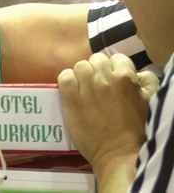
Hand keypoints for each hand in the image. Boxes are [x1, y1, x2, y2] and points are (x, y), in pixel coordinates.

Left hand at [58, 53, 147, 171]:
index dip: (116, 68)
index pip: (117, 58)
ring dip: (83, 75)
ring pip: (80, 66)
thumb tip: (136, 73)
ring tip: (86, 88)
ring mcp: (85, 87)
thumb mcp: (148, 102)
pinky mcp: (70, 97)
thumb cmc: (137, 131)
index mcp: (125, 78)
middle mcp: (104, 78)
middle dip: (99, 70)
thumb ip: (144, 83)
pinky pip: (64, 76)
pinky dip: (68, 81)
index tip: (114, 79)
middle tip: (100, 85)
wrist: (118, 154)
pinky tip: (73, 91)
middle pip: (96, 59)